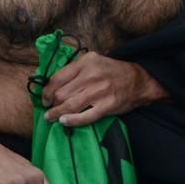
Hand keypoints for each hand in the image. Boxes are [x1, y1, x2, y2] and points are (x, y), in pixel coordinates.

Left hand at [42, 53, 161, 125]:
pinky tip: (65, 122)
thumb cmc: (112, 72)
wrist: (139, 80)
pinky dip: (71, 121)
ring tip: (52, 118)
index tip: (45, 99)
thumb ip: (75, 71)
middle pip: (61, 94)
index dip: (47, 91)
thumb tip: (50, 86)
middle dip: (51, 104)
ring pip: (69, 106)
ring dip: (56, 114)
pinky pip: (84, 117)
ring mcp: (100, 91)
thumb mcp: (94, 63)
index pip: (57, 78)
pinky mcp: (107, 105)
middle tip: (49, 110)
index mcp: (86, 62)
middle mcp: (92, 75)